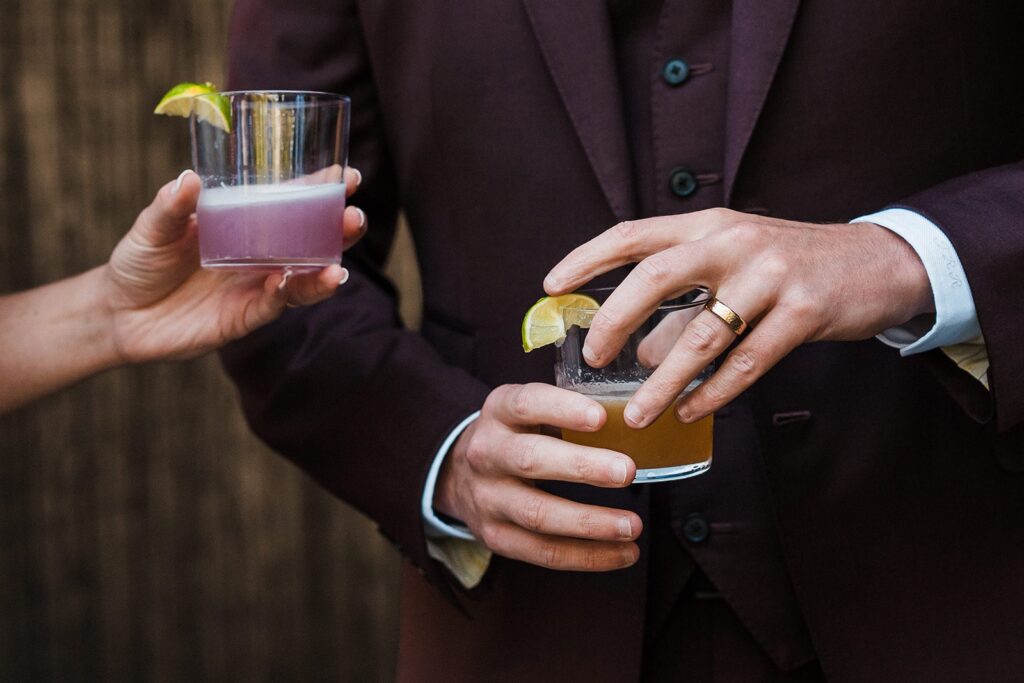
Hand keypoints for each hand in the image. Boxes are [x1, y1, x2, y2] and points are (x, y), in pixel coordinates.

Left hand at [103, 168, 366, 362]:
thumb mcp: (151, 227)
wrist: (118, 314)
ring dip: (325, 271)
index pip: (291, 204)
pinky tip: (297, 283)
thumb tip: (189, 180)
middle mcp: (259, 255)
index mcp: (244, 224)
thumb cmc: (139, 262)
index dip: (322, 191)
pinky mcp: (245, 316)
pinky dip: (289, 294)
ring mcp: (255, 286)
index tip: (350, 177)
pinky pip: (275, 305)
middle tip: (354, 218)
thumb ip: (170, 206)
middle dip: (337, 231)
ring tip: (339, 266)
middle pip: (311, 242)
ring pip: (303, 278)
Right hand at [434, 383, 642, 570]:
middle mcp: (486, 453)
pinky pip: (543, 552)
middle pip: (531, 461)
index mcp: (499, 411)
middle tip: (627, 472)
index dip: (563, 410)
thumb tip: (635, 421)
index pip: (526, 404)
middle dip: (582, 468)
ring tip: (633, 526)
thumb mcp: (529, 410)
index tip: (602, 417)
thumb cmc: (516, 435)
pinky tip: (623, 553)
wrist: (458, 474)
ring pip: (538, 514)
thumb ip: (570, 411)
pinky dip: (587, 556)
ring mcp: (488, 498)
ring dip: (590, 523)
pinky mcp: (495, 536)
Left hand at [544, 208, 932, 426]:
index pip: (634, 235)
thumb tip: (641, 350)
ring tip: (638, 414)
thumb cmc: (792, 267)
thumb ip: (685, 304)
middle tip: (593, 360)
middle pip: (655, 278)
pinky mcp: (804, 311)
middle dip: (614, 322)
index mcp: (708, 225)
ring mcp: (771, 275)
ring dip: (664, 382)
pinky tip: (690, 413)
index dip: (587, 258)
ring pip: (701, 335)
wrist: (879, 262)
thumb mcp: (733, 269)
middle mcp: (734, 242)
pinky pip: (746, 363)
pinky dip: (713, 393)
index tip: (550, 286)